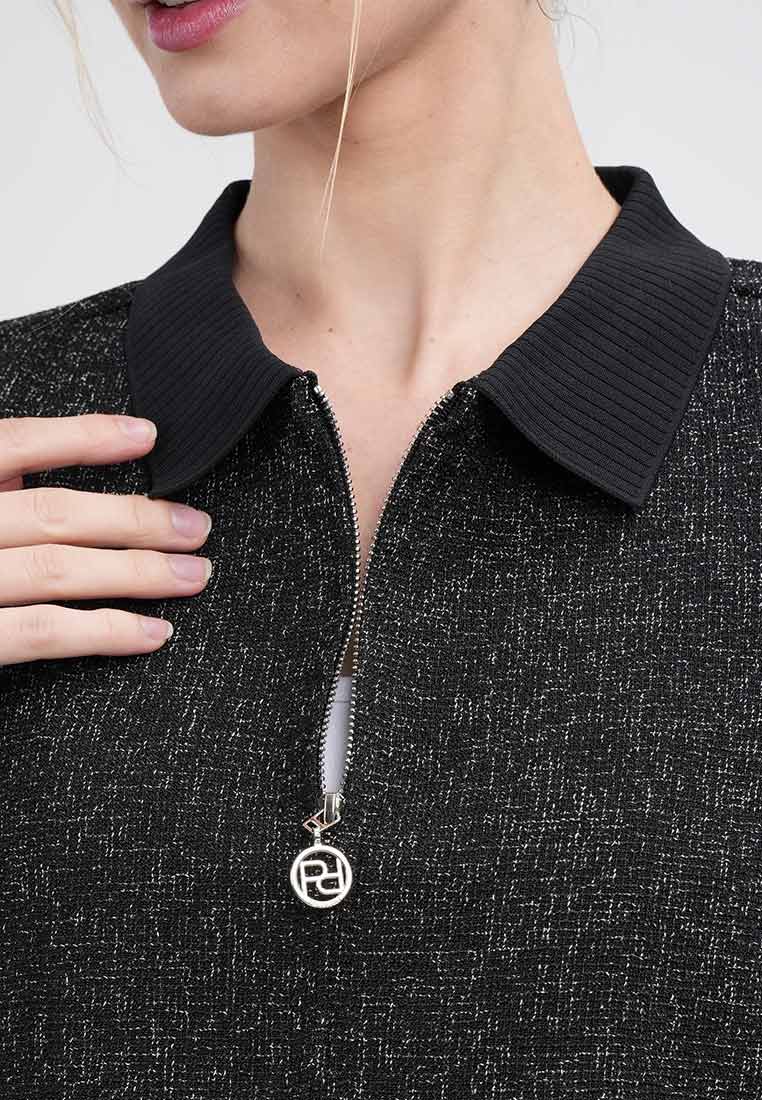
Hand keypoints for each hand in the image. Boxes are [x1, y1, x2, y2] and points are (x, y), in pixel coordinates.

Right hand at [0, 413, 212, 664]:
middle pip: (52, 512)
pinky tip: (152, 632)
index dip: (83, 436)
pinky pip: (40, 634)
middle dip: (135, 518)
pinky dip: (104, 632)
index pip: (11, 443)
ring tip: (192, 575)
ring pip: (56, 570)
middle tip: (197, 527)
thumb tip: (62, 460)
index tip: (149, 436)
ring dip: (136, 572)